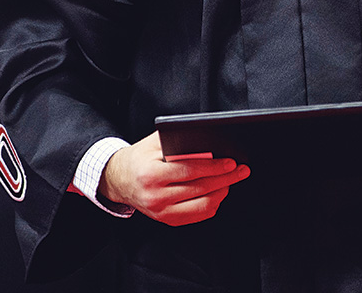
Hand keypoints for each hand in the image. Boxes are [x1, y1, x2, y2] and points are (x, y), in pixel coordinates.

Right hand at [99, 131, 249, 225]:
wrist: (119, 179)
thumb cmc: (140, 158)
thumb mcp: (155, 143)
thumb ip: (178, 142)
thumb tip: (208, 142)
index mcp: (151, 175)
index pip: (190, 171)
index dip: (214, 167)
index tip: (231, 162)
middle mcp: (155, 196)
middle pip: (200, 189)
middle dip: (226, 179)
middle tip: (241, 170)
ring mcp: (161, 212)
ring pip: (202, 206)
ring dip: (222, 193)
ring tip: (231, 181)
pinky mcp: (167, 220)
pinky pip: (197, 216)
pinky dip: (212, 205)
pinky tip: (218, 193)